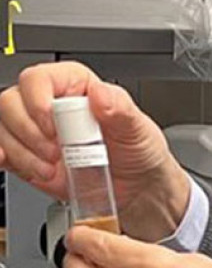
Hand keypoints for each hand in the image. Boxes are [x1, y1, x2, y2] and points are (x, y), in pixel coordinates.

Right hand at [0, 62, 188, 240]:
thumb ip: (121, 109)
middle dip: (28, 131)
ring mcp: (37, 132)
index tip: (52, 123)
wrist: (139, 190)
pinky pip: (1, 152)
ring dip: (21, 151)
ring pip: (3, 128)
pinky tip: (24, 167)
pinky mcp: (27, 158)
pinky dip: (4, 160)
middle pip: (11, 101)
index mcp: (78, 87)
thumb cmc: (141, 152)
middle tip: (55, 150)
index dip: (37, 98)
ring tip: (52, 167)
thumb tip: (101, 93)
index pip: (40, 78)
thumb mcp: (139, 130)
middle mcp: (52, 106)